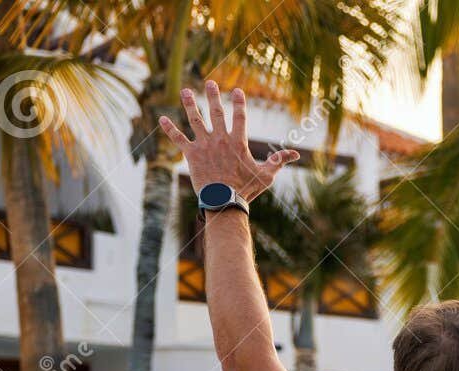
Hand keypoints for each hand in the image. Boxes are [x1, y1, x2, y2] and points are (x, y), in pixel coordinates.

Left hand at [158, 82, 298, 202]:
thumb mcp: (266, 175)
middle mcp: (220, 139)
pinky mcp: (191, 154)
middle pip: (216, 112)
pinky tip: (161, 118)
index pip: (240, 117)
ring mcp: (204, 145)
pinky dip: (169, 128)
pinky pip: (178, 138)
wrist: (224, 201)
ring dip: (189, 104)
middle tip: (210, 82)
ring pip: (195, 119)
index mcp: (238, 142)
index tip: (237, 91)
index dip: (239, 103)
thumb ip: (279, 161)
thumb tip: (296, 154)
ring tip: (186, 91)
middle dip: (213, 96)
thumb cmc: (247, 189)